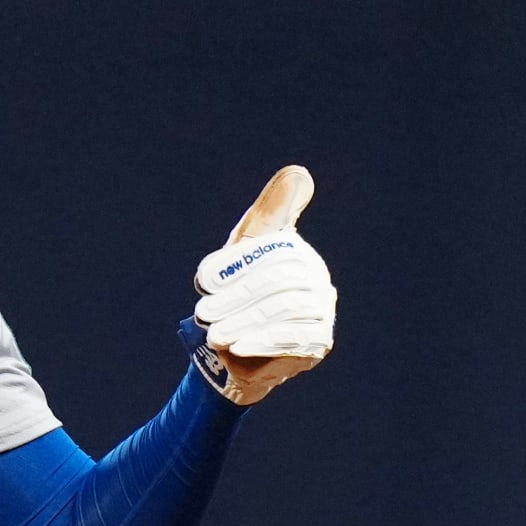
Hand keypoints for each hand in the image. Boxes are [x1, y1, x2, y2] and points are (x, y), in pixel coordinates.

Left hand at [191, 166, 335, 405]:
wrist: (237, 351)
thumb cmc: (236, 295)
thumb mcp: (241, 251)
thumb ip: (265, 214)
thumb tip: (301, 174)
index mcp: (295, 250)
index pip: (272, 247)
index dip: (237, 264)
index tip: (203, 281)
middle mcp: (315, 276)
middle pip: (278, 279)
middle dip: (236, 297)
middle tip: (203, 314)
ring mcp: (321, 308)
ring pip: (285, 308)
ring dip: (244, 321)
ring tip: (214, 334)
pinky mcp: (319, 339)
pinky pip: (296, 337)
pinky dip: (263, 341)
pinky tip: (237, 347)